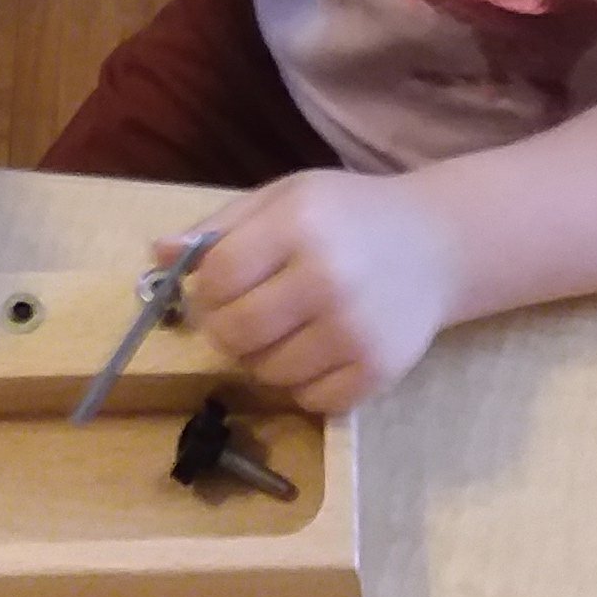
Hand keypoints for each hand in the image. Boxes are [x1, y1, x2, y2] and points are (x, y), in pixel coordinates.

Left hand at [166, 171, 468, 412]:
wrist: (438, 244)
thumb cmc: (351, 215)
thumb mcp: (287, 196)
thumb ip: (222, 225)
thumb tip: (158, 254)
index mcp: (299, 225)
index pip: (217, 277)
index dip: (206, 288)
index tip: (221, 286)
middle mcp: (327, 278)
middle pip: (234, 332)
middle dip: (227, 328)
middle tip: (246, 314)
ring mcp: (354, 330)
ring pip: (267, 372)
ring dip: (263, 358)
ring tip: (287, 329)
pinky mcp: (377, 371)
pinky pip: (309, 400)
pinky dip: (303, 384)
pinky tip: (318, 350)